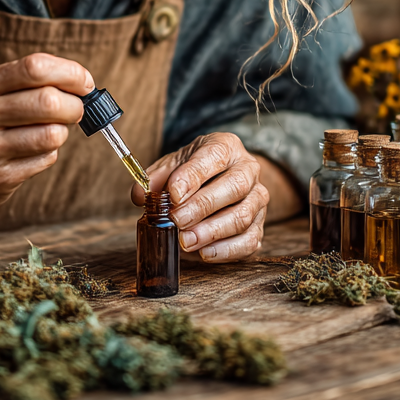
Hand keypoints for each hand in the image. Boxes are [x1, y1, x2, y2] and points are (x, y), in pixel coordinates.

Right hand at [0, 53, 93, 224]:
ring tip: (52, 130)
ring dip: (62, 131)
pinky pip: (45, 159)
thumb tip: (82, 84)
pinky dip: (49, 153)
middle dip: (74, 105)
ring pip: (51, 134)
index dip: (70, 72)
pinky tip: (34, 151)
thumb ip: (27, 83)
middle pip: (48, 100)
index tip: (84, 82)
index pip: (35, 67)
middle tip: (75, 109)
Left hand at [132, 132, 268, 261]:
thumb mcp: (175, 165)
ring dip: (213, 232)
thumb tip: (140, 195)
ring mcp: (258, 198)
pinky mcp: (260, 225)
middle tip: (177, 220)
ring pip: (243, 216)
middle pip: (235, 187)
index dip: (194, 176)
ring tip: (186, 241)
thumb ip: (156, 178)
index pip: (215, 156)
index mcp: (227, 147)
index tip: (173, 194)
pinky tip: (205, 253)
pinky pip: (249, 241)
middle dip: (203, 206)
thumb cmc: (197, 171)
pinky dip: (227, 250)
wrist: (224, 178)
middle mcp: (248, 170)